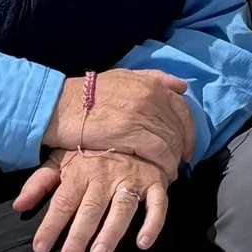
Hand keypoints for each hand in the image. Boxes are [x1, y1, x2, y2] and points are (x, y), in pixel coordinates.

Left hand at [14, 148, 171, 251]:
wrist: (134, 128)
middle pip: (91, 208)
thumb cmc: (92, 153)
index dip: (51, 225)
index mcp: (81, 171)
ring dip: (112, 231)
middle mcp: (106, 176)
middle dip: (79, 234)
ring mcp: (132, 179)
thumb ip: (39, 183)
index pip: (63, 201)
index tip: (40, 248)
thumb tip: (18, 206)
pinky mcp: (156, 183)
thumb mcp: (61, 160)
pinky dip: (153, 223)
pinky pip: (158, 204)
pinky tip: (143, 243)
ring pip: (122, 207)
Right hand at [44, 68, 194, 171]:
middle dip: (181, 149)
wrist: (61, 105)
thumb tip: (182, 86)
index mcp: (151, 85)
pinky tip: (160, 175)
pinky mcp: (130, 133)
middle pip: (179, 129)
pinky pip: (158, 153)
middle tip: (178, 164)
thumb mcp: (124, 76)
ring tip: (168, 173)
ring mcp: (142, 115)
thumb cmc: (89, 93)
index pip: (183, 110)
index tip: (187, 147)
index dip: (189, 132)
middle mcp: (151, 98)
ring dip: (173, 161)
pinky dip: (163, 166)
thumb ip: (154, 78)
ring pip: (171, 142)